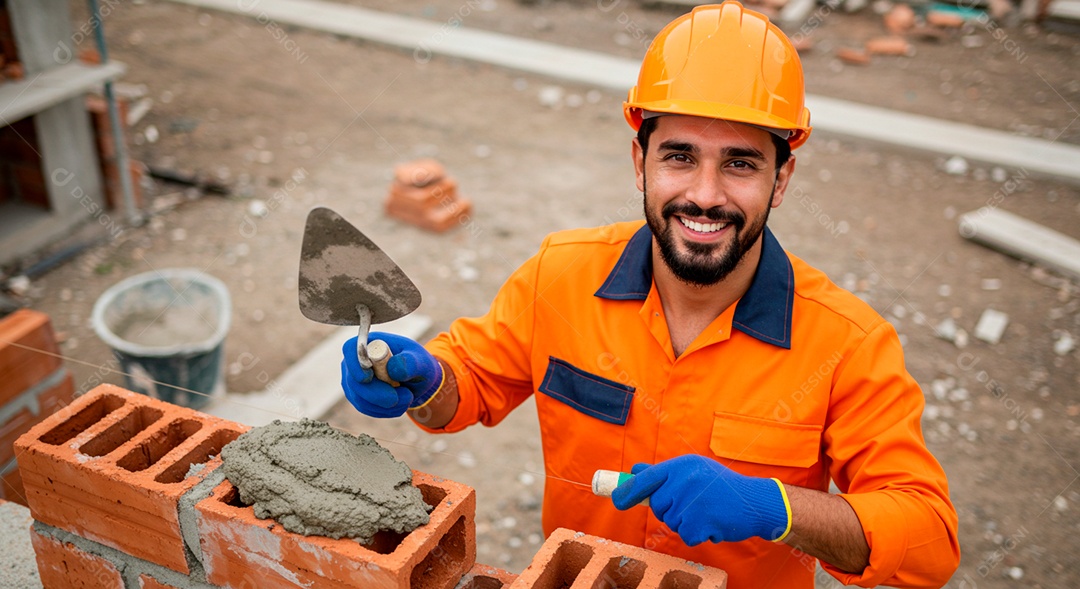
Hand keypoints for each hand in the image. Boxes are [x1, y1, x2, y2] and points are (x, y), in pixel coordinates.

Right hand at [340, 332, 443, 417]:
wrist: (416, 380)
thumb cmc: (417, 365)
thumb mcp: (421, 361)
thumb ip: (411, 363)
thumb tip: (393, 368)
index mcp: (370, 343)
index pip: (351, 349)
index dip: (355, 364)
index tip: (368, 378)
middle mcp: (356, 360)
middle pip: (354, 380)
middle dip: (378, 394)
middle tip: (404, 397)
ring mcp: (353, 379)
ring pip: (360, 399)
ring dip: (386, 404)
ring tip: (408, 397)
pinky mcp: (357, 396)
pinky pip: (366, 408)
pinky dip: (385, 410)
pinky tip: (399, 404)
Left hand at [611, 454, 789, 545]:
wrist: (756, 502)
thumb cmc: (722, 487)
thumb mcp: (695, 471)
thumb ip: (665, 473)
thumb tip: (635, 469)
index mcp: (682, 465)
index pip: (647, 478)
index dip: (629, 490)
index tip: (617, 500)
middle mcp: (685, 479)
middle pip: (658, 505)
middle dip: (671, 510)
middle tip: (694, 505)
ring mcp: (692, 500)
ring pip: (672, 523)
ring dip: (687, 524)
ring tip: (707, 512)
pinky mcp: (701, 521)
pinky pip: (686, 536)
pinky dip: (698, 535)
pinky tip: (713, 524)